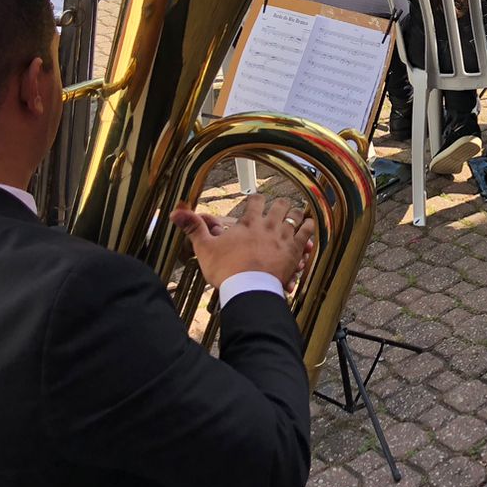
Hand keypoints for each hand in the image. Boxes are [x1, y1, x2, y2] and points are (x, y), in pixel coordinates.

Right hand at [172, 194, 313, 289]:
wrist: (247, 288)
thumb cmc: (226, 269)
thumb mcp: (205, 248)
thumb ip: (194, 228)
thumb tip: (175, 212)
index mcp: (248, 223)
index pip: (255, 201)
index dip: (256, 198)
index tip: (256, 198)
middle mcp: (268, 226)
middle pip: (279, 206)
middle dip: (280, 204)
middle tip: (281, 204)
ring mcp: (283, 237)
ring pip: (296, 217)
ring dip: (297, 214)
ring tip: (298, 213)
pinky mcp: (294, 251)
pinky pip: (307, 234)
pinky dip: (310, 228)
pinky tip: (311, 226)